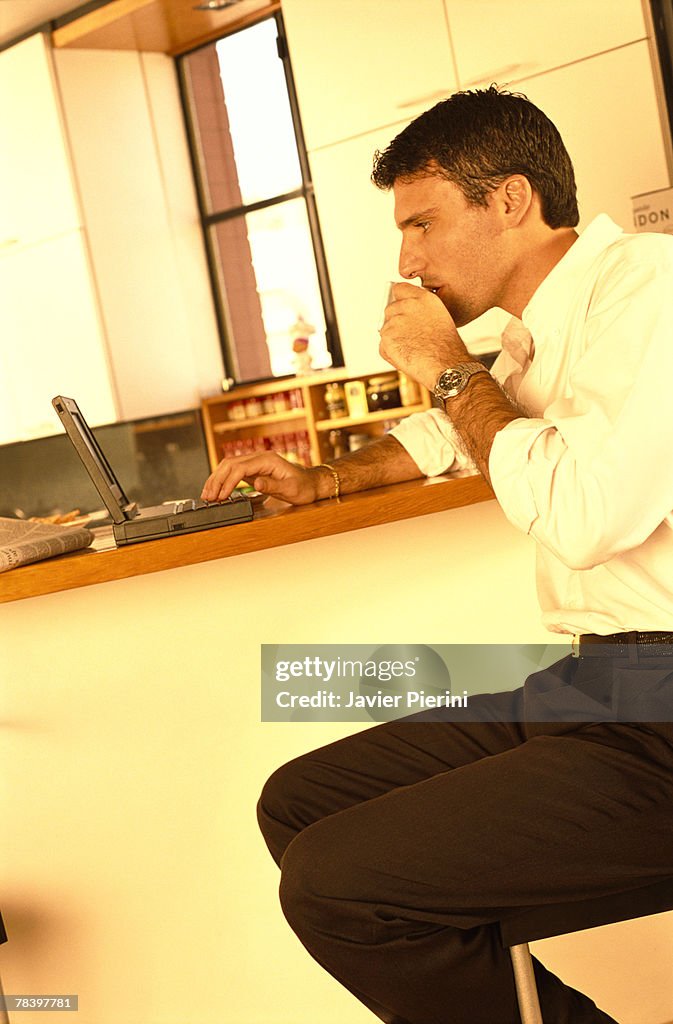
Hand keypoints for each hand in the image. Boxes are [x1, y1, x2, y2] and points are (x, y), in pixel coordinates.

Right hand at [201, 451, 320, 504]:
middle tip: (208, 496)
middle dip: (216, 480)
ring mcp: (256, 463)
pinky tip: (217, 490)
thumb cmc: (304, 486)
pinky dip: (223, 480)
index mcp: (268, 460)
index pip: (240, 468)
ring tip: (208, 494)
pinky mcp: (254, 470)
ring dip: (217, 479)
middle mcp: (259, 458)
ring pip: (229, 466)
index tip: (221, 496)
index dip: (228, 482)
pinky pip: (233, 471)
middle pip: (230, 464)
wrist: (311, 484)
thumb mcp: (291, 488)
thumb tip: (256, 483)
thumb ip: (273, 485)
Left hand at [379, 282, 468, 388]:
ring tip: (412, 349)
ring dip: (394, 340)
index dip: (399, 299)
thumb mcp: (439, 317)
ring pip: (386, 329)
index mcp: (423, 298)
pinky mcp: (387, 337)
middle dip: (395, 322)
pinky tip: (407, 356)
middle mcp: (408, 305)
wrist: (446, 364)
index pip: (399, 289)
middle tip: (410, 337)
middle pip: (389, 309)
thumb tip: (407, 311)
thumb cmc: (447, 347)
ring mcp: (395, 321)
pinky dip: (390, 354)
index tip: (400, 307)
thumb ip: (420, 309)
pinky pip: (383, 346)